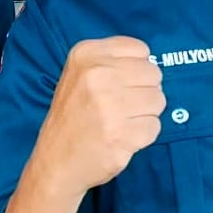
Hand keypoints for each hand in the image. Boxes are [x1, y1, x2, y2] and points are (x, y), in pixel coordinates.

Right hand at [33, 36, 164, 199]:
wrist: (55, 162)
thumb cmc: (74, 116)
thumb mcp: (80, 73)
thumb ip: (114, 62)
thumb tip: (151, 64)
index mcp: (86, 54)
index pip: (141, 50)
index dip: (136, 70)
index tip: (119, 84)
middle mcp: (97, 76)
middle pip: (153, 74)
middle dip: (143, 92)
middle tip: (120, 107)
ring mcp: (109, 106)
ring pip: (158, 100)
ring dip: (145, 114)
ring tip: (120, 122)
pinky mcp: (121, 135)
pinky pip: (154, 126)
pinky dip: (143, 135)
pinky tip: (121, 138)